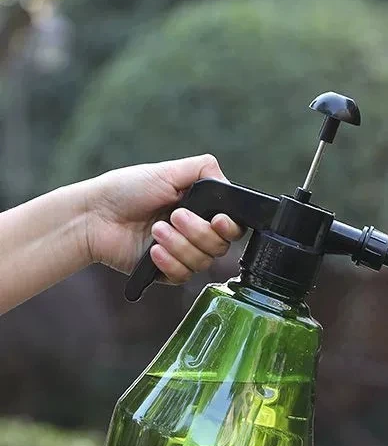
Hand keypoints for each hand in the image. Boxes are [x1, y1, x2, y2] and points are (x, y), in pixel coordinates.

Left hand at [84, 155, 244, 283]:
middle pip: (220, 246)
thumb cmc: (127, 190)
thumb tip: (228, 183)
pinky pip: (183, 276)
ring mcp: (183, 254)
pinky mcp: (168, 273)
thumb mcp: (168, 171)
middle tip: (174, 216)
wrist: (95, 216)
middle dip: (198, 232)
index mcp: (201, 210)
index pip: (233, 227)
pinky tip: (152, 251)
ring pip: (202, 262)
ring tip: (155, 230)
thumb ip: (204, 170)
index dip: (230, 227)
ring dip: (179, 245)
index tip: (218, 221)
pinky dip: (169, 263)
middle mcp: (196, 234)